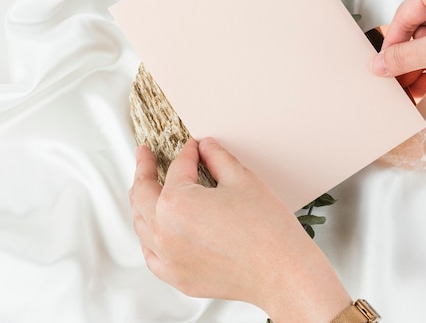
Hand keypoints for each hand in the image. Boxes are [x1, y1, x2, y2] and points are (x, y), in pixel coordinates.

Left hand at [129, 137, 349, 321]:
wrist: (283, 272)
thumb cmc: (267, 232)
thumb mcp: (241, 179)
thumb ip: (217, 157)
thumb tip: (206, 148)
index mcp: (176, 203)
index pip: (177, 168)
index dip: (186, 152)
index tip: (193, 147)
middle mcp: (164, 232)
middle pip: (143, 194)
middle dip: (145, 170)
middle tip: (145, 156)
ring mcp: (169, 258)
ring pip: (141, 224)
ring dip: (141, 202)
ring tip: (143, 189)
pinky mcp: (178, 277)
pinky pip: (152, 255)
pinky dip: (148, 238)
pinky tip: (153, 230)